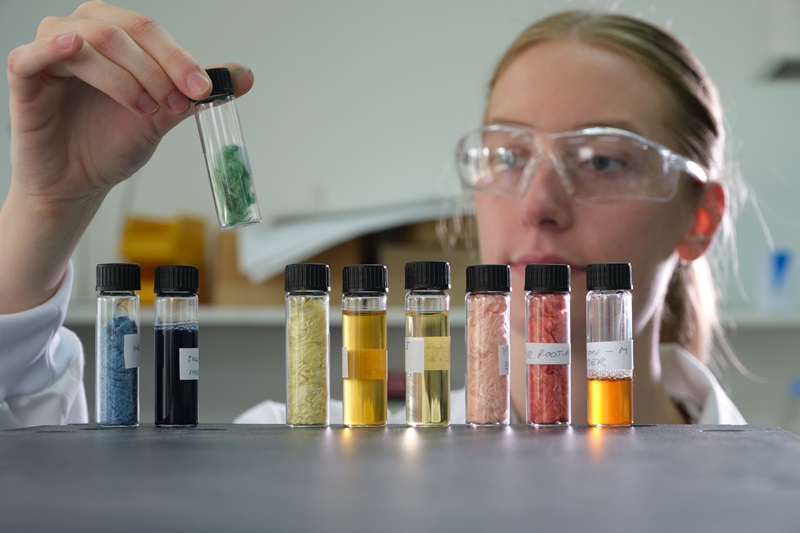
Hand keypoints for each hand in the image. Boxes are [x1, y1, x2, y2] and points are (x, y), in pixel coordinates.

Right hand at [7, 0, 253, 206]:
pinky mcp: (23, 78)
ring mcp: (47, 52)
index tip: (202, 88)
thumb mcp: (161, 115)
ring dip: (125, 76)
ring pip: (90, 41)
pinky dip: (55, 47)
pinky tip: (74, 48)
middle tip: (175, 102)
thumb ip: (194, 93)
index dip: (177, 57)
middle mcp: (79, 33)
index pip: (148, 30)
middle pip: (122, 30)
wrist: (79, 182)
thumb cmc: (112, 142)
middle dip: (156, 67)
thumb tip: (244, 75)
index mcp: (112, 36)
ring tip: (144, 110)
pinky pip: (32, 54)